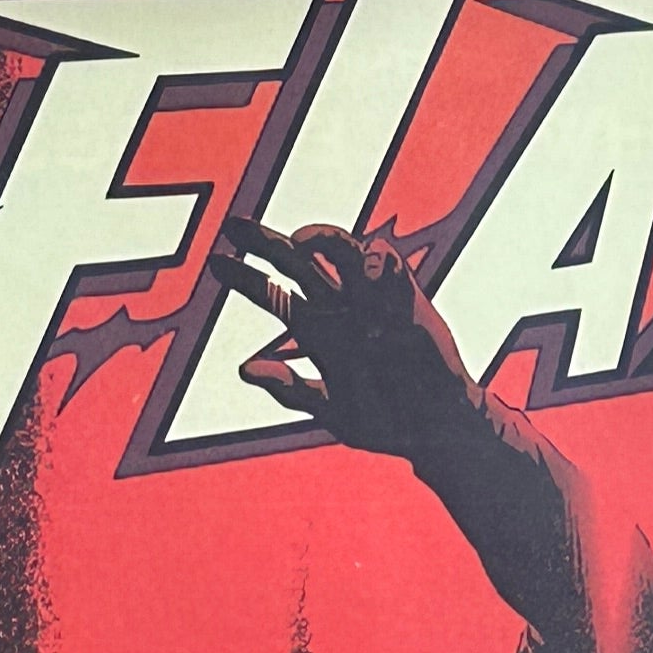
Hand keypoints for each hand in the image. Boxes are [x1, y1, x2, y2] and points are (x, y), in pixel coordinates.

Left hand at [208, 219, 475, 458]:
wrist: (436, 428)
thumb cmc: (386, 422)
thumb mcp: (332, 412)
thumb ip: (293, 390)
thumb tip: (246, 370)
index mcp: (319, 333)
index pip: (274, 296)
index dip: (244, 278)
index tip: (216, 262)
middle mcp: (340, 309)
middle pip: (297, 263)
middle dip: (265, 242)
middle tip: (233, 224)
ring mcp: (372, 299)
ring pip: (337, 250)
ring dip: (318, 237)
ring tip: (299, 242)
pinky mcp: (405, 295)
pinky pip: (386, 259)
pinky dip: (374, 257)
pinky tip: (367, 272)